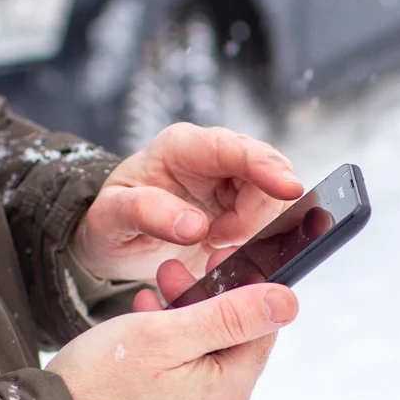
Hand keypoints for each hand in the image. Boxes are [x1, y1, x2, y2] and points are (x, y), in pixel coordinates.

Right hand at [46, 282, 299, 399]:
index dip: (239, 289)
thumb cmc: (100, 384)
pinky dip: (171, 354)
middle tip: (169, 273)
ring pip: (207, 360)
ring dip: (183, 323)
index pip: (260, 330)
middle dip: (203, 303)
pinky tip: (144, 329)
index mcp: (230, 397)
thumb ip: (231, 315)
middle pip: (232, 345)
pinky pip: (188, 383)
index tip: (212, 260)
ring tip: (149, 297)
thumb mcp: (167, 334)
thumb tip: (288, 301)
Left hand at [71, 123, 303, 284]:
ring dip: (253, 232)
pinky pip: (269, 223)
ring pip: (273, 203)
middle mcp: (213, 158)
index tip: (289, 189)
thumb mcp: (111, 217)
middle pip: (265, 176)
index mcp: (182, 147)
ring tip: (212, 246)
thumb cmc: (110, 220)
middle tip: (217, 242)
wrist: (115, 239)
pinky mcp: (243, 209)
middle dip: (254, 217)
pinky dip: (256, 242)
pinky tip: (225, 251)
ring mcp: (232, 183)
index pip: (235, 148)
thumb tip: (194, 225)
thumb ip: (145, 213)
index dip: (266, 166)